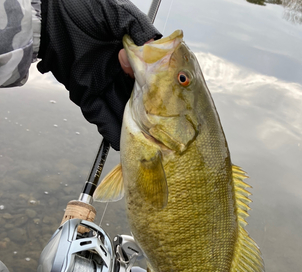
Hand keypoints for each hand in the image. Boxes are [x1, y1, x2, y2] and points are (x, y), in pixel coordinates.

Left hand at [37, 0, 160, 150]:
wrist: (48, 20)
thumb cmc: (78, 10)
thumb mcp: (114, 12)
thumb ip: (136, 26)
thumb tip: (155, 43)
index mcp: (127, 54)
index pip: (147, 74)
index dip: (155, 83)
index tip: (163, 91)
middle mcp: (116, 72)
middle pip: (138, 96)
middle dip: (148, 109)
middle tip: (160, 122)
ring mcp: (102, 85)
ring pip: (122, 109)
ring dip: (134, 124)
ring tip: (147, 137)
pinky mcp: (86, 95)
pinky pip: (101, 116)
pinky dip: (111, 129)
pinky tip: (122, 139)